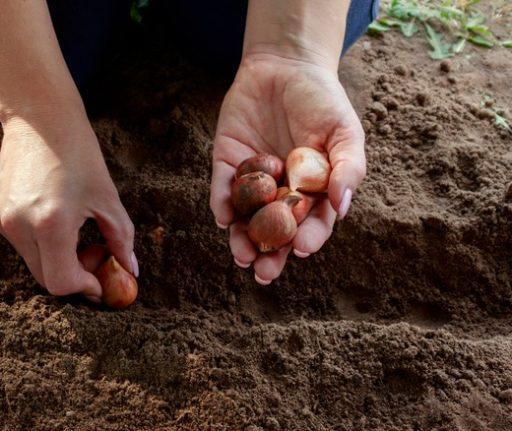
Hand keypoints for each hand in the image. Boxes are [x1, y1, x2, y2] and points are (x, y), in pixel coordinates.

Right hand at [0, 111, 136, 298]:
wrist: (39, 117)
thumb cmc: (78, 152)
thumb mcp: (107, 197)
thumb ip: (120, 239)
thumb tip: (130, 271)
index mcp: (50, 224)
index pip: (61, 283)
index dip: (85, 287)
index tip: (102, 279)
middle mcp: (20, 227)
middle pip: (46, 280)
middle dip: (74, 276)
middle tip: (95, 254)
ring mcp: (3, 222)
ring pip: (35, 264)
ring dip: (59, 261)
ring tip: (78, 233)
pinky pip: (23, 246)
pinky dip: (44, 246)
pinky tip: (57, 220)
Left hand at [209, 54, 365, 284]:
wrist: (285, 66)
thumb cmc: (322, 101)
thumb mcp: (344, 131)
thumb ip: (347, 167)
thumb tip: (343, 207)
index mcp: (313, 191)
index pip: (312, 223)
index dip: (308, 238)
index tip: (303, 249)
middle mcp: (281, 192)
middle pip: (275, 231)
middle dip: (271, 254)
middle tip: (264, 273)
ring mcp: (253, 181)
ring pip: (245, 219)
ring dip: (242, 239)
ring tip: (242, 256)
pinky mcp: (226, 164)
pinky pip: (223, 189)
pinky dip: (221, 203)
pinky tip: (222, 218)